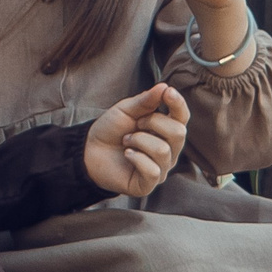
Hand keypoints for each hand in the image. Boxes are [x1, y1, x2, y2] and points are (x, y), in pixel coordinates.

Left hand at [84, 83, 188, 197]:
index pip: (182, 116)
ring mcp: (161, 168)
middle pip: (179, 133)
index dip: (178, 103)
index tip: (167, 92)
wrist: (89, 150)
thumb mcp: (126, 110)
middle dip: (153, 123)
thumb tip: (164, 87)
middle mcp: (170, 149)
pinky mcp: (149, 184)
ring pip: (163, 151)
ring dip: (139, 141)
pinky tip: (127, 154)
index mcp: (167, 129)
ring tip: (126, 141)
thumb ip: (146, 100)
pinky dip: (136, 158)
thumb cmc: (111, 130)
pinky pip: (153, 170)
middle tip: (136, 124)